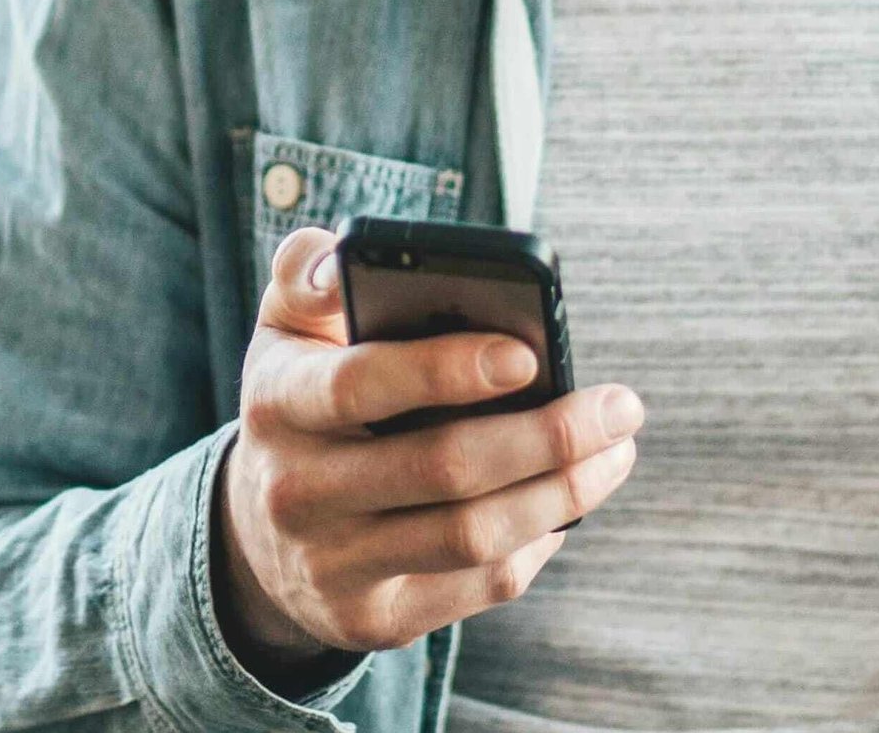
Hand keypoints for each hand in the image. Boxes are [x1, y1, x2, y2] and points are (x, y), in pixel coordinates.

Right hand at [214, 224, 643, 664]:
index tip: (529, 354)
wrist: (256, 531)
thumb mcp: (287, 326)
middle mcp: (297, 492)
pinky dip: (538, 541)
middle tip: (622, 405)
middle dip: (549, 436)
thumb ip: (308, 271)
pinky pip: (476, 585)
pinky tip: (570, 502)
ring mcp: (333, 567)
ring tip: (617, 450)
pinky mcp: (372, 620)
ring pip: (472, 535)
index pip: (361, 384)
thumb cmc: (304, 393)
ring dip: (563, 492)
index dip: (447, 369)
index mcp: (280, 401)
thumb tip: (343, 257)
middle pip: (442, 468)